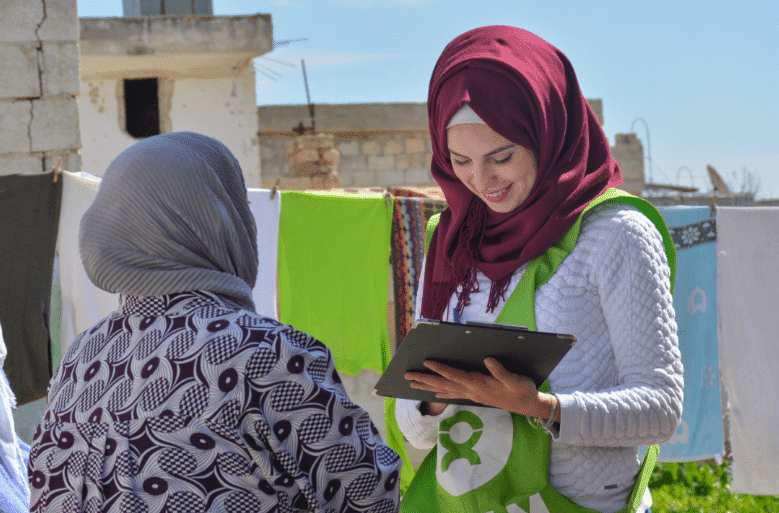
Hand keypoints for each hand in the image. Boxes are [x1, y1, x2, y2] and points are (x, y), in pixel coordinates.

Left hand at [405, 358, 551, 417]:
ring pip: (445, 390)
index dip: (440, 368)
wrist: (529, 405)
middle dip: (425, 379)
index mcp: (478, 383)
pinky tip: (434, 394)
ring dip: (428, 387)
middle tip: (407, 376)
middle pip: (443, 384)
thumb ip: (501, 371)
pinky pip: (454, 395)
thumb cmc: (522, 390)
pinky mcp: (476, 396)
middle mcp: (472, 390)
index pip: (454, 375)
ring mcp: (472, 395)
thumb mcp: (515, 379)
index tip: (426, 361)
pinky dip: (442, 393)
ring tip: (413, 384)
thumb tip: (488, 360)